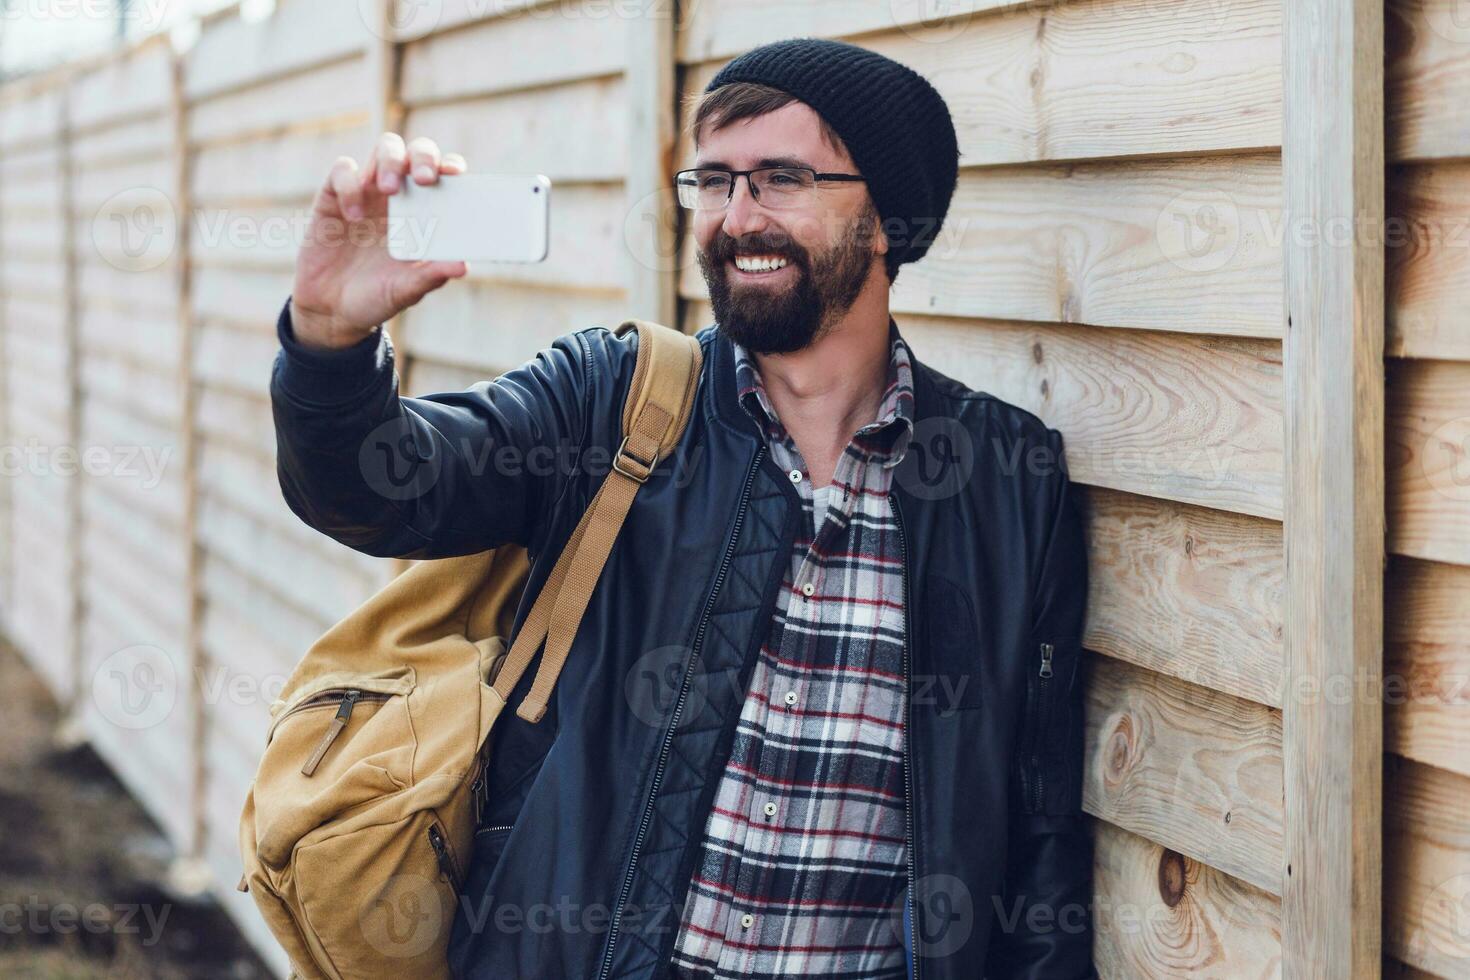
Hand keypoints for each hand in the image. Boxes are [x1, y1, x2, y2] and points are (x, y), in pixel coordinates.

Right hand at [289, 132, 468, 349]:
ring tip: (390, 190)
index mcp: (424, 214)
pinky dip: (349, 186)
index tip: (455, 174)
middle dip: (423, 157)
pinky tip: (353, 216)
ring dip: (390, 162)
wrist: (332, 311)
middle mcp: (399, 196)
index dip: (450, 166)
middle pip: (416, 151)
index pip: (443, 176)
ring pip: (385, 148)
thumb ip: (431, 276)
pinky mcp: (333, 197)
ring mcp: (367, 192)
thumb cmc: (377, 297)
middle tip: (424, 180)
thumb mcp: (406, 290)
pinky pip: (341, 171)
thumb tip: (463, 265)